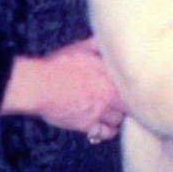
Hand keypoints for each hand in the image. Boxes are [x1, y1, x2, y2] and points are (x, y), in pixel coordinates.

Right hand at [0, 36, 125, 138]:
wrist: (42, 85)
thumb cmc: (59, 64)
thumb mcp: (80, 48)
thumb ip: (95, 44)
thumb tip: (105, 38)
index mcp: (110, 75)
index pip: (130, 86)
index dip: (130, 89)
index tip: (129, 90)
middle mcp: (109, 94)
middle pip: (127, 105)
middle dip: (125, 105)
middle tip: (122, 105)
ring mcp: (99, 110)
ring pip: (117, 120)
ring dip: (116, 119)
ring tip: (114, 116)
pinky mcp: (87, 124)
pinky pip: (103, 134)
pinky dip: (105, 132)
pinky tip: (104, 129)